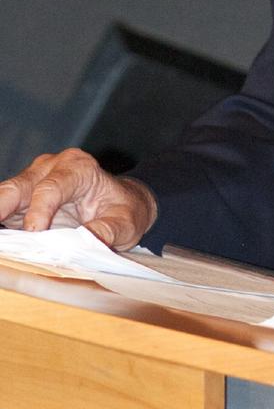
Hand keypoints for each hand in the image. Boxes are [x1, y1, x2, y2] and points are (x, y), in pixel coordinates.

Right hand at [0, 149, 156, 249]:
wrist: (124, 203)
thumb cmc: (124, 210)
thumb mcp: (126, 222)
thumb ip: (106, 231)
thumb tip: (84, 241)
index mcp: (79, 167)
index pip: (51, 188)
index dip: (39, 210)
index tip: (34, 232)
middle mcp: (52, 168)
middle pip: (19, 187)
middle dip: (3, 207)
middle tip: (2, 236)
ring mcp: (35, 180)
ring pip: (7, 196)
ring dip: (1, 215)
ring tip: (3, 241)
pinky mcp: (24, 198)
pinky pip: (6, 209)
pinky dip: (3, 223)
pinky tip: (5, 240)